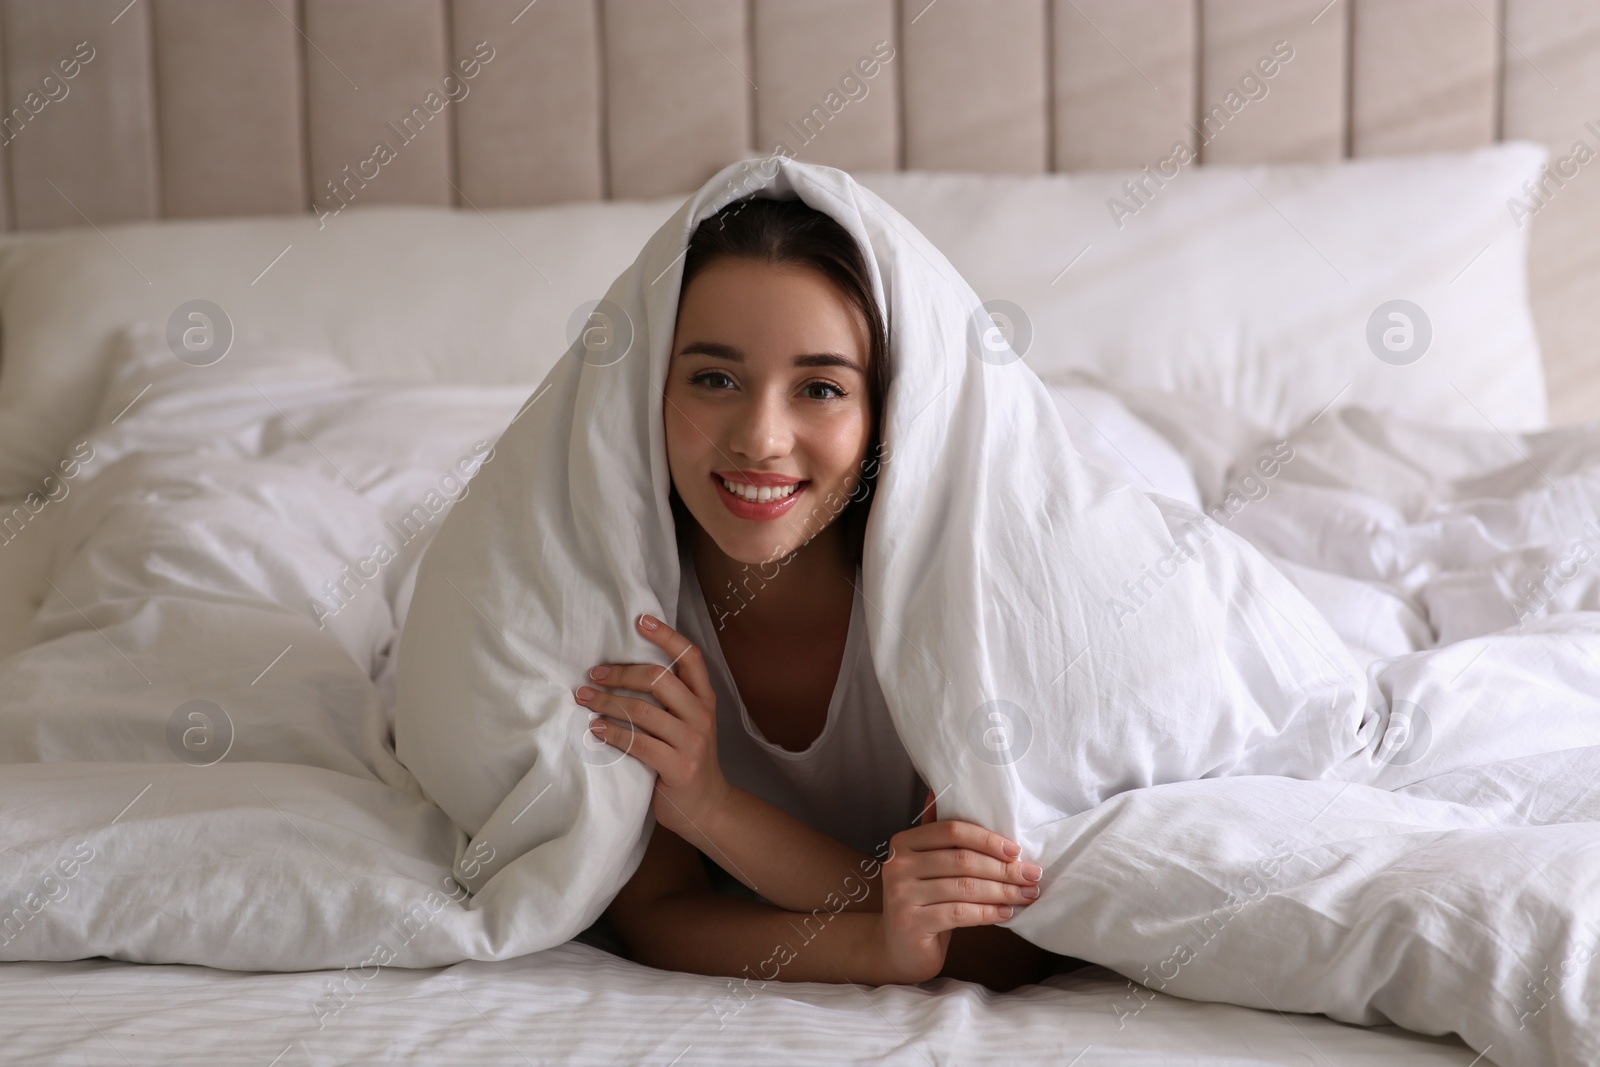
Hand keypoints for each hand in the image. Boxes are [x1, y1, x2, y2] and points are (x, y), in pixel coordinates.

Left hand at [580, 612, 730, 837]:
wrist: (706, 808)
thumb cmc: (687, 759)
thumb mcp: (687, 724)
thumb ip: (670, 700)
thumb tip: (625, 668)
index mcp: (705, 699)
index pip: (691, 657)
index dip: (667, 636)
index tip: (640, 620)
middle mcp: (702, 715)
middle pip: (660, 679)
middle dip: (621, 673)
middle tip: (594, 675)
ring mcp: (692, 742)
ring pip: (644, 710)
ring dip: (608, 702)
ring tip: (584, 700)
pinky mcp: (679, 767)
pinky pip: (639, 743)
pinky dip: (613, 733)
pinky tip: (596, 729)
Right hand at [868, 790, 1042, 983]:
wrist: (898, 948)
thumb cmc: (922, 901)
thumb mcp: (927, 864)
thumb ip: (937, 832)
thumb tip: (940, 789)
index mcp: (904, 842)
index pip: (952, 831)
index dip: (988, 839)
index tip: (1017, 850)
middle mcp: (897, 865)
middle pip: (962, 859)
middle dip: (1004, 868)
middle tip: (1033, 875)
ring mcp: (901, 894)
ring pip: (965, 887)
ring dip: (1003, 891)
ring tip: (1027, 895)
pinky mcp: (910, 923)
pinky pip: (959, 913)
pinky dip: (988, 913)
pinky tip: (1006, 913)